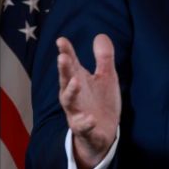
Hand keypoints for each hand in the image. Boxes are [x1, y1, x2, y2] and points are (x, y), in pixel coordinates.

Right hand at [57, 34, 120, 168]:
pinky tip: (89, 119)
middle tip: (62, 57)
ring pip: (70, 103)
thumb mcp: (106, 77)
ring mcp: (78, 113)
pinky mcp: (85, 130)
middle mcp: (74, 96)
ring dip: (71, 92)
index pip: (71, 64)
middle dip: (64, 70)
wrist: (103, 133)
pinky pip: (82, 127)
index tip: (61, 40)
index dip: (66, 52)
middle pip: (66, 81)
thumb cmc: (101, 102)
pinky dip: (84, 123)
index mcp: (79, 81)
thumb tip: (100, 35)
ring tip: (75, 81)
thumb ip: (103, 58)